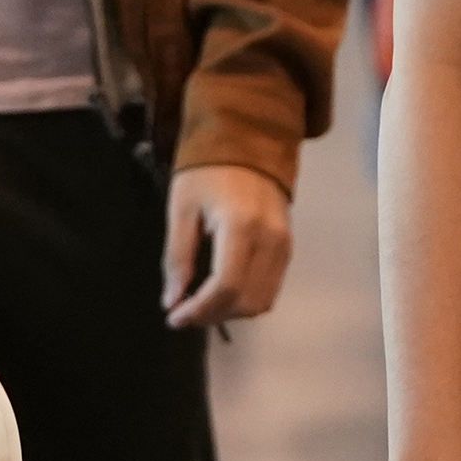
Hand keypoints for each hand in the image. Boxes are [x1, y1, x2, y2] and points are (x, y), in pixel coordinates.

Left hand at [163, 162, 292, 327]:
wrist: (249, 143)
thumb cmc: (208, 171)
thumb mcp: (182, 209)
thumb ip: (177, 257)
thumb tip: (172, 301)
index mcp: (241, 225)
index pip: (226, 287)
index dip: (199, 311)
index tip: (174, 317)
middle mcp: (270, 239)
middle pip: (246, 301)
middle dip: (212, 316)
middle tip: (183, 312)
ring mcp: (284, 245)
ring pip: (262, 302)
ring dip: (229, 312)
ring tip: (201, 305)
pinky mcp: (288, 247)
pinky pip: (270, 289)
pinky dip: (245, 300)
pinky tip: (222, 293)